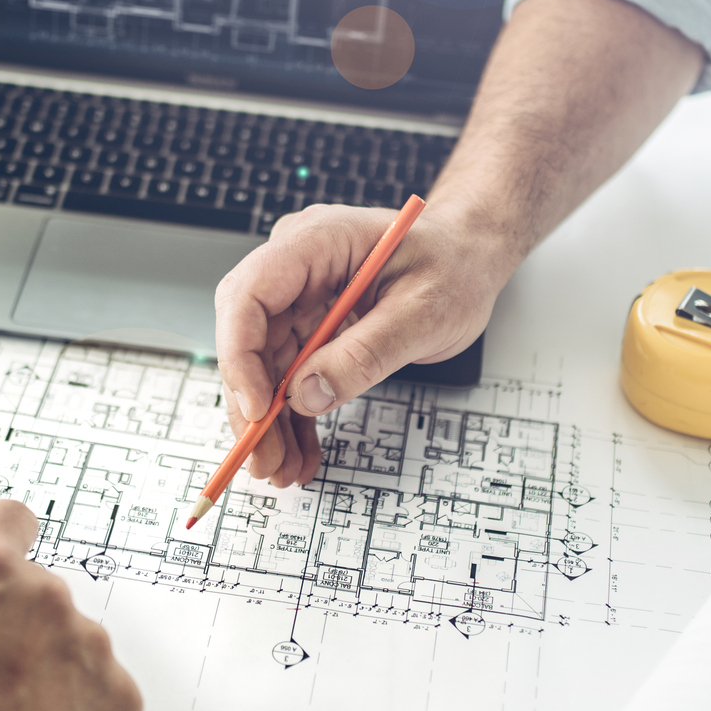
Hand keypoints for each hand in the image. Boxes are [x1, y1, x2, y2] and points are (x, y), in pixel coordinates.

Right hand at [214, 204, 508, 488]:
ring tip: (283, 469)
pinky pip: (291, 374)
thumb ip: (366, 353)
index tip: (258, 409)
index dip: (242, 355)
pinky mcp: (311, 325)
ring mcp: (301, 297)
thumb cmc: (453, 267)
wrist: (468, 261)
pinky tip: (299, 451)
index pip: (250, 294)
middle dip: (251, 403)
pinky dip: (294, 415)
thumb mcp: (423, 312)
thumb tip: (308, 396)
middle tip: (263, 458)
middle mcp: (297, 267)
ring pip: (265, 365)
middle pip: (248, 338)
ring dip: (271, 421)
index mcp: (316, 241)